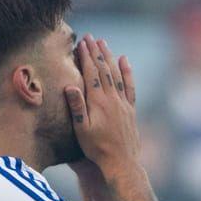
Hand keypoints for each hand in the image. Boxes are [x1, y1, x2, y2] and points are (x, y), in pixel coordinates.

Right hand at [64, 36, 141, 176]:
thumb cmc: (97, 149)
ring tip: (103, 43)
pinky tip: (124, 60)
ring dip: (109, 57)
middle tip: (90, 37)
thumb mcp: (82, 130)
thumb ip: (77, 107)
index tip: (82, 42)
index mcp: (98, 102)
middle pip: (104, 70)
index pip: (92, 73)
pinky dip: (126, 71)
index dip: (86, 57)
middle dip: (96, 52)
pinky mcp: (130, 109)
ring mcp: (123, 103)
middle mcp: (112, 99)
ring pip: (116, 74)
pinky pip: (129, 86)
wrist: (121, 162)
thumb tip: (70, 86)